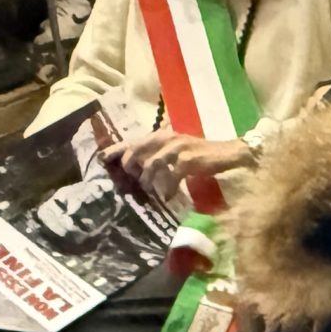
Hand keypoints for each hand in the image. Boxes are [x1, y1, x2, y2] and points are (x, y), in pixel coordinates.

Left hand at [118, 130, 253, 205]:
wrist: (229, 153)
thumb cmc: (203, 154)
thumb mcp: (178, 151)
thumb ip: (160, 155)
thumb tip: (140, 170)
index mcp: (163, 135)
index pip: (134, 141)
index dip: (116, 149)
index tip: (101, 159)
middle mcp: (167, 137)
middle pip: (136, 151)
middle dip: (131, 168)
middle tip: (135, 182)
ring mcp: (178, 147)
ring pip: (151, 164)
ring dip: (149, 181)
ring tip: (151, 192)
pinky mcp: (189, 159)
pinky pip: (171, 176)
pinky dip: (168, 188)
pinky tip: (168, 197)